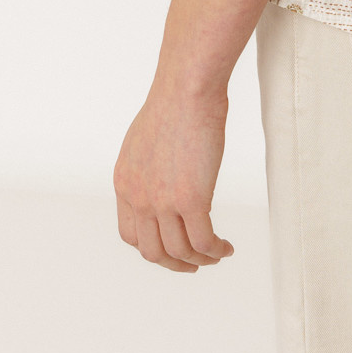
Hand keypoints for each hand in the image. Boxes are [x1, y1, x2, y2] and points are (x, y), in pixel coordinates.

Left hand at [113, 80, 235, 272]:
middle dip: (174, 264)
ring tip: (217, 254)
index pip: (130, 234)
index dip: (152, 247)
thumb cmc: (174, 103)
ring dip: (200, 260)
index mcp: (125, 183)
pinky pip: (203, 242)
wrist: (187, 89)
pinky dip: (215, 251)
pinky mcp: (191, 200)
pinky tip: (226, 247)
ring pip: (179, 252)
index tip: (171, 248)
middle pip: (152, 252)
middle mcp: (138, 197)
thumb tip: (165, 181)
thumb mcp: (146, 141)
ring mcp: (162, 201)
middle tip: (194, 264)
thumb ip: (149, 169)